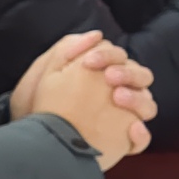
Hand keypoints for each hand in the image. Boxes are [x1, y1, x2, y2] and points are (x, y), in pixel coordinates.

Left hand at [24, 35, 156, 165]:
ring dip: (138, 99)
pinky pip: (141, 140)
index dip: (109, 56)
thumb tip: (97, 35)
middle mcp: (120, 94)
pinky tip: (133, 130)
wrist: (30, 136)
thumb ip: (69, 49)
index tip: (89, 62)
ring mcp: (123, 119)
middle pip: (141, 78)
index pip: (122, 59)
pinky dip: (141, 136)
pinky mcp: (122, 143)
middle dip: (128, 74)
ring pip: (147, 105)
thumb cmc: (37, 102)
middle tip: (109, 77)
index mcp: (106, 74)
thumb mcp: (48, 71)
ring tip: (118, 99)